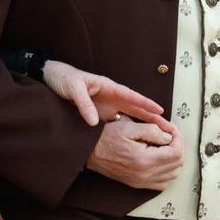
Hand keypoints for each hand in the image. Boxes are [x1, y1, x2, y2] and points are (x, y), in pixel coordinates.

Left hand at [42, 60, 173, 131]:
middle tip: (168, 127)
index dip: (146, 103)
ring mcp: (107, 107)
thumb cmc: (63, 78)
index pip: (131, 96)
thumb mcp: (73, 88)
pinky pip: (117, 123)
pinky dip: (127, 130)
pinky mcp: (100, 114)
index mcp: (108, 87)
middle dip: (152, 117)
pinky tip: (136, 141)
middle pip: (136, 108)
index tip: (160, 111)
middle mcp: (111, 97)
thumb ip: (84, 104)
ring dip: (143, 125)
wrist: (51, 80)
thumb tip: (95, 122)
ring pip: (129, 117)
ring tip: (158, 135)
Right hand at [85, 118, 183, 190]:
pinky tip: (160, 159)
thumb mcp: (130, 126)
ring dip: (174, 159)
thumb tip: (169, 136)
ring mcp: (142, 182)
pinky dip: (167, 172)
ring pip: (173, 175)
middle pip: (177, 164)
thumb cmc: (107, 137)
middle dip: (178, 146)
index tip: (171, 128)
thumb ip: (153, 130)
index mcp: (145, 160)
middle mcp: (145, 175)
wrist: (90, 151)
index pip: (176, 153)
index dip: (178, 138)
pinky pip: (162, 183)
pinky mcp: (138, 184)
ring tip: (165, 145)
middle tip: (169, 134)